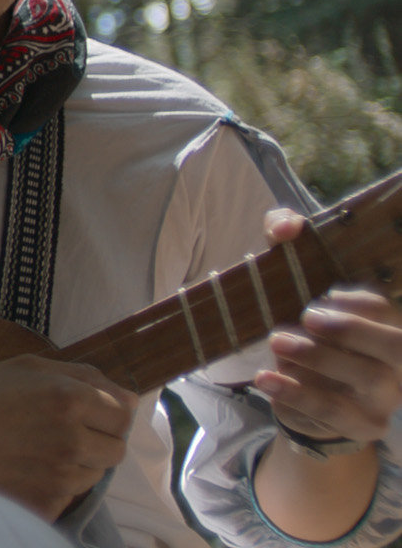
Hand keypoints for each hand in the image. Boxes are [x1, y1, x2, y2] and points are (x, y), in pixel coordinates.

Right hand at [0, 354, 137, 520]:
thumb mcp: (15, 368)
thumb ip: (76, 375)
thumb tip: (123, 394)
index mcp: (67, 398)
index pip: (124, 412)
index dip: (105, 410)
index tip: (84, 410)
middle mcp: (71, 440)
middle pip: (115, 448)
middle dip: (94, 438)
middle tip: (51, 430)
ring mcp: (59, 479)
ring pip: (92, 474)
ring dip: (74, 463)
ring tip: (28, 450)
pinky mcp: (44, 508)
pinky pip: (66, 497)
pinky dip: (50, 487)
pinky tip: (16, 471)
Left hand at [257, 210, 401, 447]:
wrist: (301, 393)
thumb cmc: (300, 323)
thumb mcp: (290, 275)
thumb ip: (285, 235)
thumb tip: (288, 228)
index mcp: (385, 321)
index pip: (386, 309)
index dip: (359, 302)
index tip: (324, 295)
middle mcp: (396, 359)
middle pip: (395, 346)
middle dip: (352, 330)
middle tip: (307, 316)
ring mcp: (385, 396)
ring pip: (368, 379)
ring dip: (319, 359)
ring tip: (278, 341)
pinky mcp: (361, 425)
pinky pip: (334, 412)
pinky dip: (297, 394)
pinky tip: (264, 378)